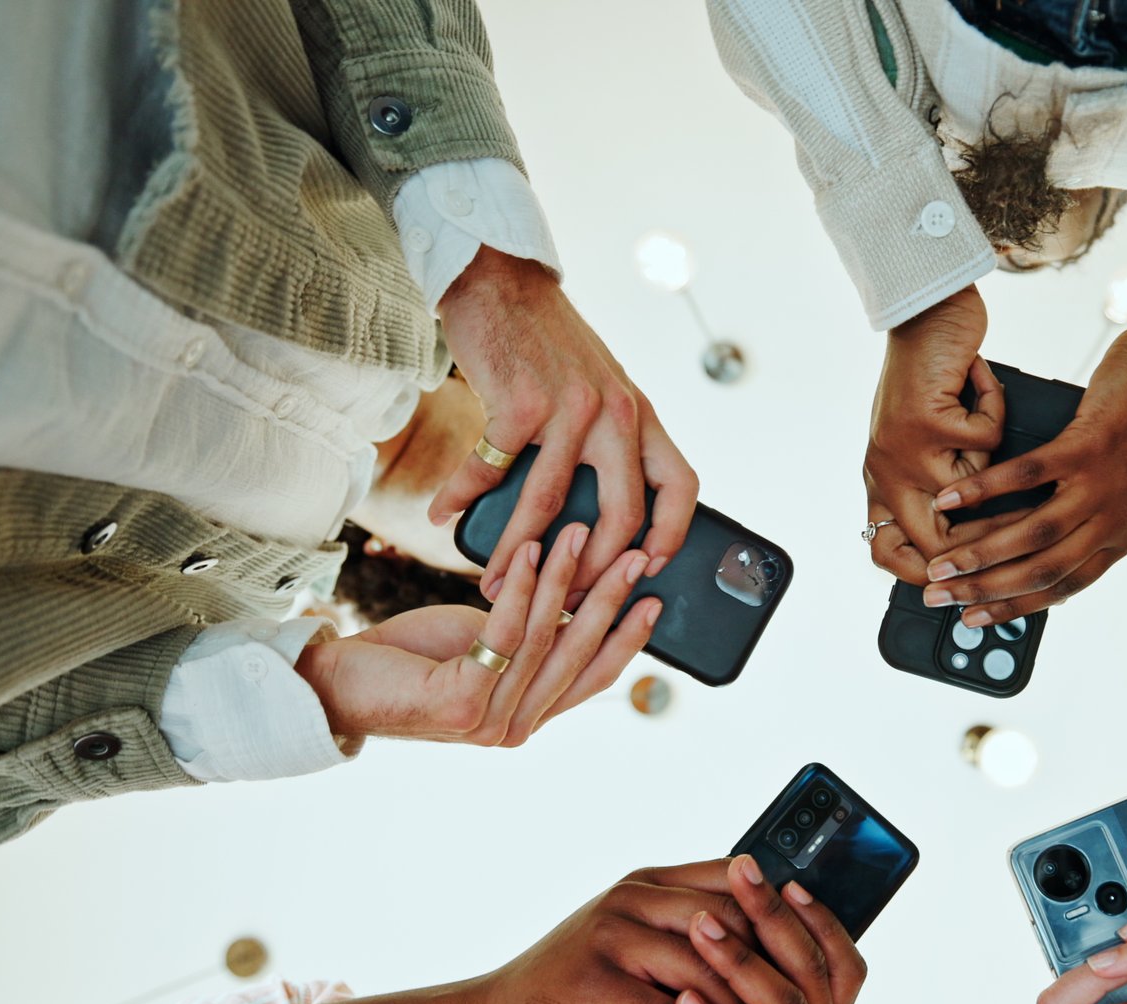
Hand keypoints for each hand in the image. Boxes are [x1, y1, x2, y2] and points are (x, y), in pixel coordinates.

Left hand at [298, 521, 659, 742]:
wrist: (341, 683)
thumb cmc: (413, 658)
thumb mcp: (486, 646)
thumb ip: (531, 639)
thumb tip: (579, 600)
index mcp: (529, 717)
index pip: (594, 677)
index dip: (628, 639)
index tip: (656, 598)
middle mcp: (517, 727)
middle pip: (578, 655)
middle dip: (611, 599)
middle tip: (636, 555)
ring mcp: (490, 722)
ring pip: (544, 639)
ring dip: (564, 580)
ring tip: (577, 533)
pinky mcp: (461, 704)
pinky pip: (503, 634)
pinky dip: (518, 588)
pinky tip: (527, 551)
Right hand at [431, 249, 698, 598]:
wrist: (500, 280)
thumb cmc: (545, 343)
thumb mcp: (596, 386)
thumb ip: (605, 437)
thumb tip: (591, 512)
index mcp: (639, 414)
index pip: (682, 483)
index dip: (674, 533)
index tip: (651, 569)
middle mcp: (616, 413)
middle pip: (621, 513)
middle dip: (592, 570)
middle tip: (562, 600)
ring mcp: (570, 407)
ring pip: (551, 505)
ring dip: (519, 551)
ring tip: (494, 581)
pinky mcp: (520, 400)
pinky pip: (490, 469)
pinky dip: (462, 498)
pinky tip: (445, 515)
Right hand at [452, 860, 765, 1003]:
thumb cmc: (569, 993)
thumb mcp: (625, 946)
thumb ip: (678, 932)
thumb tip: (756, 940)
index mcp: (645, 882)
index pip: (732, 878)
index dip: (776, 915)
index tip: (807, 958)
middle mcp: (629, 899)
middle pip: (727, 922)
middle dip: (765, 972)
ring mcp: (609, 938)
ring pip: (703, 969)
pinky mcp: (595, 987)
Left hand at [865, 286, 996, 579]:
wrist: (923, 314)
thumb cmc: (927, 375)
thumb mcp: (921, 440)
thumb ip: (931, 483)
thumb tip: (967, 540)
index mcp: (882, 481)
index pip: (885, 553)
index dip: (921, 574)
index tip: (962, 577)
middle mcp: (886, 472)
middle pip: (933, 545)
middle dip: (980, 546)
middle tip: (1015, 528)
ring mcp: (903, 451)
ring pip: (969, 496)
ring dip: (994, 466)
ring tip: (988, 429)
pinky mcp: (927, 424)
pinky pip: (984, 443)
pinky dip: (994, 410)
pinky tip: (979, 384)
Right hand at [920, 299, 1126, 624]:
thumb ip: (1100, 521)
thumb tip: (1053, 545)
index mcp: (1125, 535)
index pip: (1064, 587)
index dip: (1015, 607)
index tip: (975, 617)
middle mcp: (1116, 520)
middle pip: (1042, 572)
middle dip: (985, 591)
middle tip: (940, 598)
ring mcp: (1103, 485)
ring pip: (1034, 535)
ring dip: (980, 554)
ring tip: (942, 562)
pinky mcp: (1089, 446)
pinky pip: (1028, 476)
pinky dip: (986, 490)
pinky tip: (953, 499)